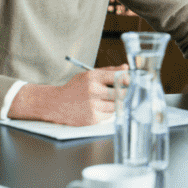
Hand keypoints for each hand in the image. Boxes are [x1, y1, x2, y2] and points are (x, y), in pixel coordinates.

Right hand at [9, 65, 127, 126]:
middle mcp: (93, 91)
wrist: (56, 104)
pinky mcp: (92, 118)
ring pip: (117, 105)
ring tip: (106, 100)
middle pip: (121, 93)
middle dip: (126, 93)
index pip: (119, 77)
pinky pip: (110, 115)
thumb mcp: (89, 75)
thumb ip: (109, 71)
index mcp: (93, 77)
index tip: (131, 82)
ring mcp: (92, 106)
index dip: (128, 80)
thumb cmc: (75, 88)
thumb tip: (126, 68)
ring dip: (116, 103)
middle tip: (125, 92)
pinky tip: (99, 107)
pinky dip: (108, 112)